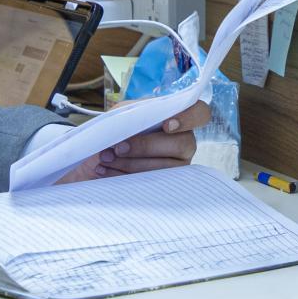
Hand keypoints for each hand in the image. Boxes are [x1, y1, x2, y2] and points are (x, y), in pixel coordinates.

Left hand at [55, 100, 210, 184]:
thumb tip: (135, 120)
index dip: (189, 118)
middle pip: (182, 144)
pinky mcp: (165, 186)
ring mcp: (178, 167)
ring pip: (166, 168)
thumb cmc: (114, 130)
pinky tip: (105, 172)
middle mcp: (184, 142)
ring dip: (131, 163)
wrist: (97, 156)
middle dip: (146, 146)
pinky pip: (153, 185)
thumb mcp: (119, 114)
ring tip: (105, 159)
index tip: (166, 126)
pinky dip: (124, 177)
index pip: (200, 113)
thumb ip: (130, 111)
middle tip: (118, 148)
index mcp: (177, 118)